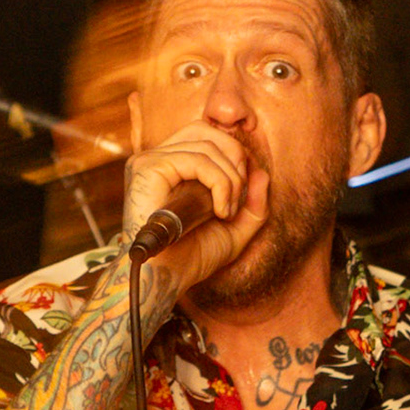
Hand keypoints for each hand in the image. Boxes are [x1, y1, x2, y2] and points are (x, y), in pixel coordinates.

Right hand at [122, 122, 269, 289]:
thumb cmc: (191, 258)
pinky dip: (220, 183)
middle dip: (236, 160)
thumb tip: (261, 172)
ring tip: (227, 212)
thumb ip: (253, 204)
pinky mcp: (148, 168)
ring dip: (231, 179)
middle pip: (207, 130)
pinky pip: (197, 160)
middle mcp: (157, 158)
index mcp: (171, 166)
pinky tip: (220, 211)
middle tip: (238, 199)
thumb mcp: (234, 231)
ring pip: (207, 145)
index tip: (241, 196)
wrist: (166, 279)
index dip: (234, 157)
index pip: (208, 136)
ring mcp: (150, 161)